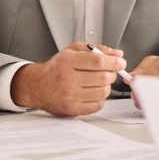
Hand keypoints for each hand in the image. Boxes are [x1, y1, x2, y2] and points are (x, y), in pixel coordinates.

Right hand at [10, 42, 124, 115]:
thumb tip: (117, 54)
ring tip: (99, 82)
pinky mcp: (72, 109)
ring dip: (106, 86)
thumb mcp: (73, 50)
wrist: (38, 86)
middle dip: (112, 73)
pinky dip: (100, 98)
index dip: (114, 62)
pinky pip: (97, 105)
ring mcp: (69, 96)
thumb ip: (96, 49)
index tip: (120, 62)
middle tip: (109, 71)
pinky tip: (93, 92)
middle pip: (103, 77)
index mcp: (67, 61)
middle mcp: (67, 79)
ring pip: (103, 92)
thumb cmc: (57, 67)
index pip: (98, 61)